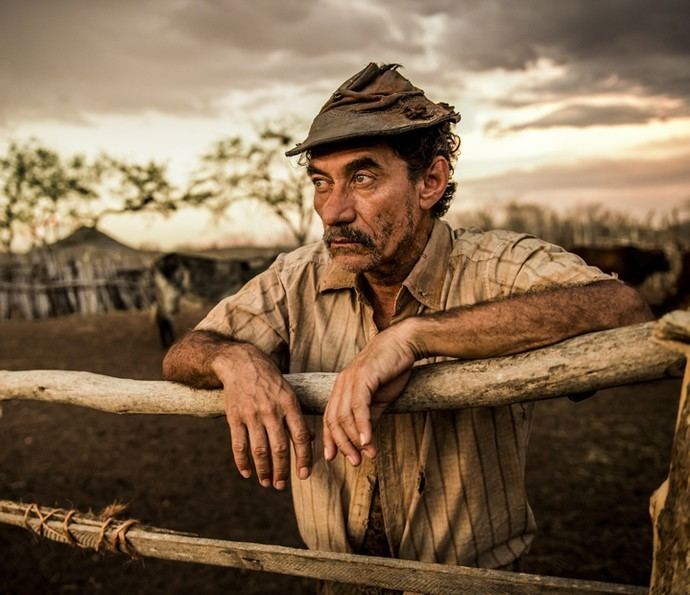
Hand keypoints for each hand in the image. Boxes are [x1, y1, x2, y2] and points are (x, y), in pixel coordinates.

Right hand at [213, 344, 312, 489]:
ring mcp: (251, 414)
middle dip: (282, 471)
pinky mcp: (234, 417)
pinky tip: (247, 473)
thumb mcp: (289, 392)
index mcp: (289, 404)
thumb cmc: (269, 380)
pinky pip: (238, 445)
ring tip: (266, 482)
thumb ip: (297, 416)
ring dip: (264, 471)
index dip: (303, 459)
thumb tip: (309, 440)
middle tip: (281, 485)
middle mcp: (271, 410)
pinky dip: (242, 462)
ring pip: (259, 451)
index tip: (303, 475)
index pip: (300, 437)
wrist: (241, 363)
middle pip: (279, 448)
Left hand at [323, 322, 415, 465]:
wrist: (404, 343)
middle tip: (355, 462)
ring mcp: (351, 380)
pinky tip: (367, 440)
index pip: (329, 418)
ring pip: (345, 416)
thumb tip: (363, 439)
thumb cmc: (391, 369)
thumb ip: (368, 416)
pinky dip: (362, 426)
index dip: (329, 439)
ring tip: (367, 455)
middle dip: (342, 445)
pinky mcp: (364, 377)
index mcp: (341, 388)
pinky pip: (359, 406)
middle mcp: (341, 384)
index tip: (332, 458)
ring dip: (355, 440)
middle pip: (334, 420)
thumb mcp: (378, 398)